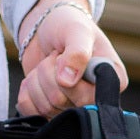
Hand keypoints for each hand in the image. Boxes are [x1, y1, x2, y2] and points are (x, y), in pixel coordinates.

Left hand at [16, 0, 127, 116]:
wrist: (46, 28)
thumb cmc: (67, 25)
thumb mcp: (76, 31)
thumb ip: (77, 52)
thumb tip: (67, 82)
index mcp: (113, 81)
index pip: (85, 97)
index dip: (67, 76)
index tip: (66, 54)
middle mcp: (95, 100)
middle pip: (60, 102)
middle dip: (48, 73)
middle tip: (55, 57)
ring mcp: (72, 109)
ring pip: (44, 108)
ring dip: (36, 81)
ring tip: (47, 64)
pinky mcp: (51, 112)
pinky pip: (31, 114)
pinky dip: (26, 93)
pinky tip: (35, 78)